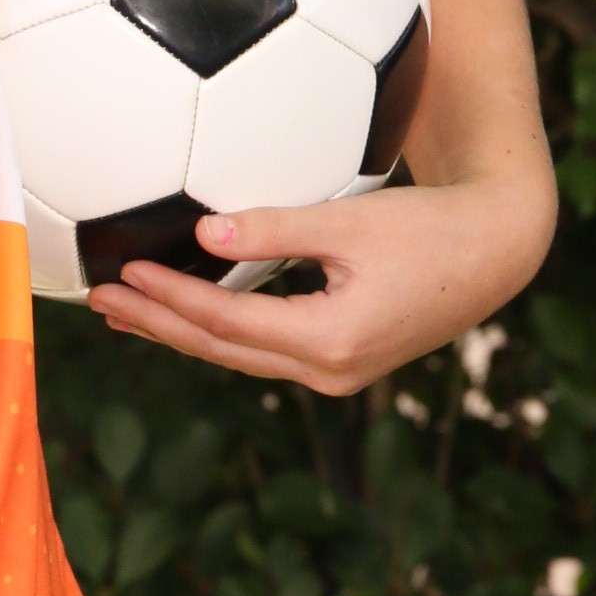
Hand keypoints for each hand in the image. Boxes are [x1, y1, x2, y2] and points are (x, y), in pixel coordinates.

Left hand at [86, 170, 554, 397]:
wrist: (496, 253)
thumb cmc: (431, 228)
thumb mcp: (350, 222)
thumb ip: (275, 229)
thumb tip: (204, 234)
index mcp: (328, 341)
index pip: (224, 321)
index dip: (168, 295)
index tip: (121, 270)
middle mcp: (328, 371)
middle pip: (220, 350)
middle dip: (156, 325)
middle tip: (99, 302)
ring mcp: (336, 373)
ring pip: (239, 356)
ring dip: (181, 331)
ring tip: (127, 313)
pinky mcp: (342, 360)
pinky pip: (264, 350)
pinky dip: (219, 331)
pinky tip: (189, 314)